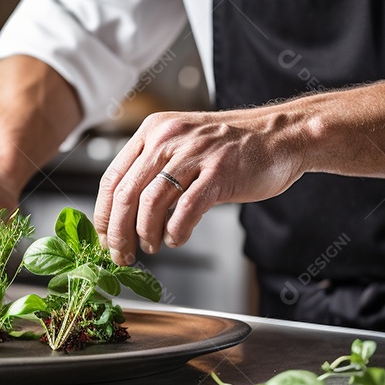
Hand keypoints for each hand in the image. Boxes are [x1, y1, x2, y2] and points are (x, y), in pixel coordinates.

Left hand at [93, 109, 306, 263]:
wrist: (281, 135)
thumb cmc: (232, 146)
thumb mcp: (183, 145)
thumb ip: (155, 170)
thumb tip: (125, 213)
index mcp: (153, 131)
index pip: (112, 177)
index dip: (103, 213)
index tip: (104, 237)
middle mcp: (168, 138)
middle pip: (126, 194)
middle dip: (118, 232)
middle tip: (121, 253)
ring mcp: (194, 154)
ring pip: (150, 203)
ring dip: (145, 234)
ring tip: (151, 247)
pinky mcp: (219, 172)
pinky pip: (185, 210)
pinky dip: (175, 232)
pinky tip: (176, 238)